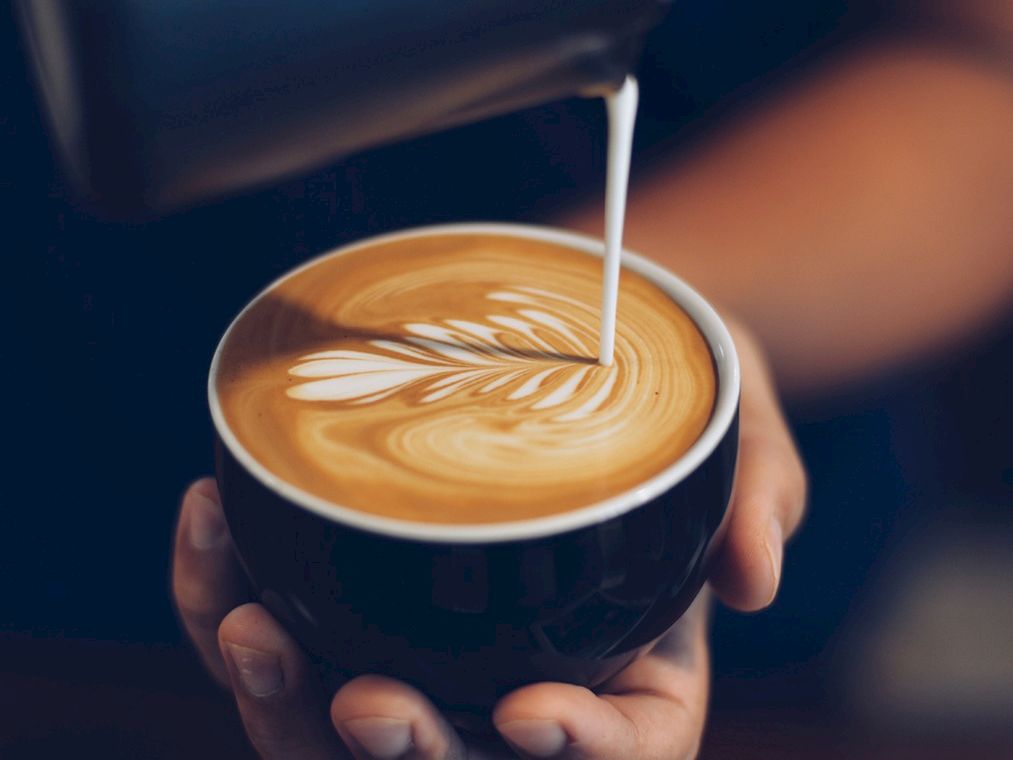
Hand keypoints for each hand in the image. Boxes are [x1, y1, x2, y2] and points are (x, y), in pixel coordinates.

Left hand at [171, 321, 804, 758]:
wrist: (579, 339)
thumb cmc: (666, 387)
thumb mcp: (736, 417)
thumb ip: (758, 487)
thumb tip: (759, 575)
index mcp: (632, 665)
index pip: (625, 753)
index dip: (580, 755)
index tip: (532, 711)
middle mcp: (521, 671)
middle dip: (405, 754)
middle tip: (365, 703)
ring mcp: (431, 638)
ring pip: (336, 722)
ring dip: (281, 699)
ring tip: (248, 624)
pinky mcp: (355, 586)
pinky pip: (279, 618)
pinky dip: (223, 589)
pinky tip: (211, 520)